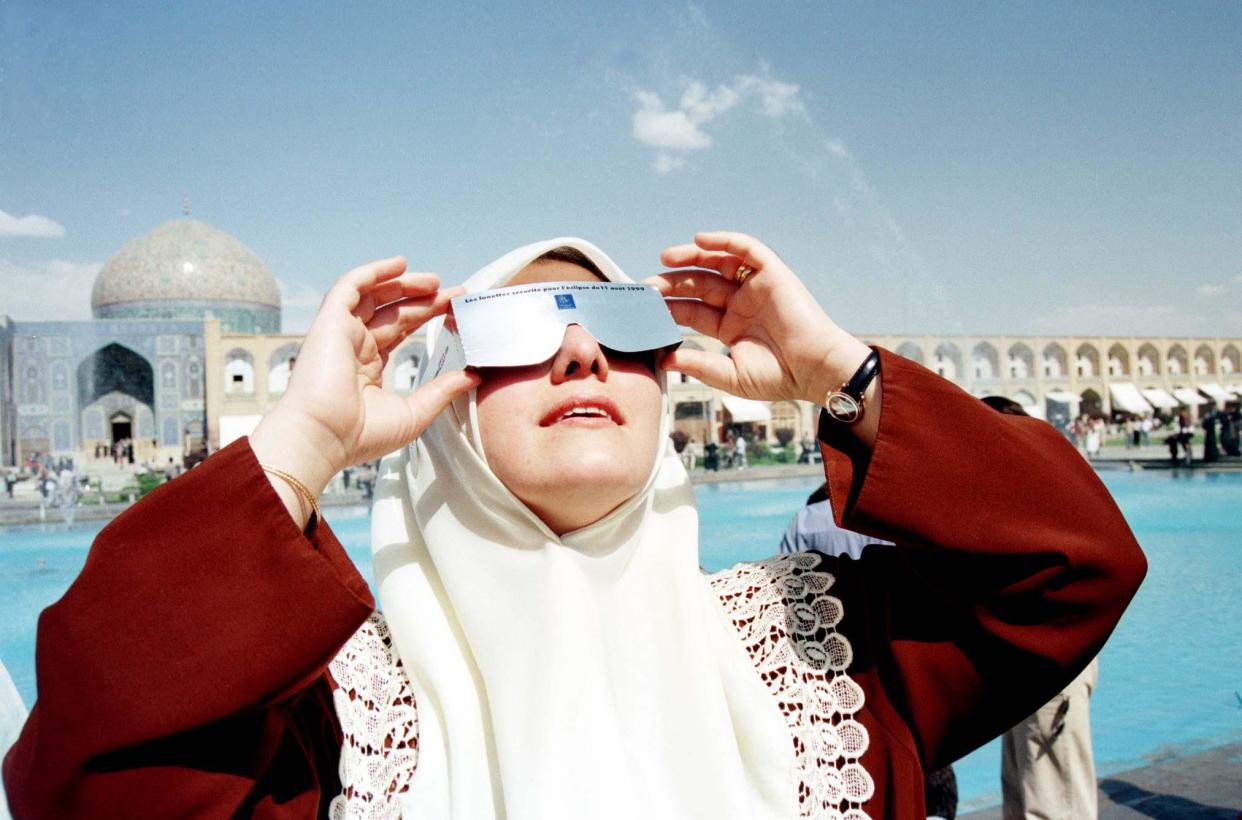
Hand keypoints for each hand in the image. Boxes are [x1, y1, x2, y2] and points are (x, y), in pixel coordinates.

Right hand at [249, 257, 478, 520]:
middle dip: (422, 299)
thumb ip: (442, 391)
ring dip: (402, 284)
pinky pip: (350, 286)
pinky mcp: (330, 322)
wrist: (323, 437)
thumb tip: (473, 376)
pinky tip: (399, 264)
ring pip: (372, 295)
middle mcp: (353, 346)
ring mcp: (340, 333)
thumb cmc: (360, 435)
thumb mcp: (414, 412)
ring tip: (434, 281)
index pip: (399, 331)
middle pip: (391, 311)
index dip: (426, 316)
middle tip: (453, 294)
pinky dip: (373, 272)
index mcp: (367, 367)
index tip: (454, 309)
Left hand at [645, 231, 872, 406]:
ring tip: (666, 259)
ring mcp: (756, 287)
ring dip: (691, 256)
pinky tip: (699, 240)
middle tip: (648, 286)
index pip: (692, 311)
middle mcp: (740, 303)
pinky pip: (747, 249)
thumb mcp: (730, 374)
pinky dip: (724, 240)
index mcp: (729, 326)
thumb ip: (699, 364)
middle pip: (699, 284)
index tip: (644, 308)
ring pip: (718, 262)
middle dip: (673, 283)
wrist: (815, 369)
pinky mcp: (773, 274)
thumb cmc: (780, 376)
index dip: (668, 307)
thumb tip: (664, 358)